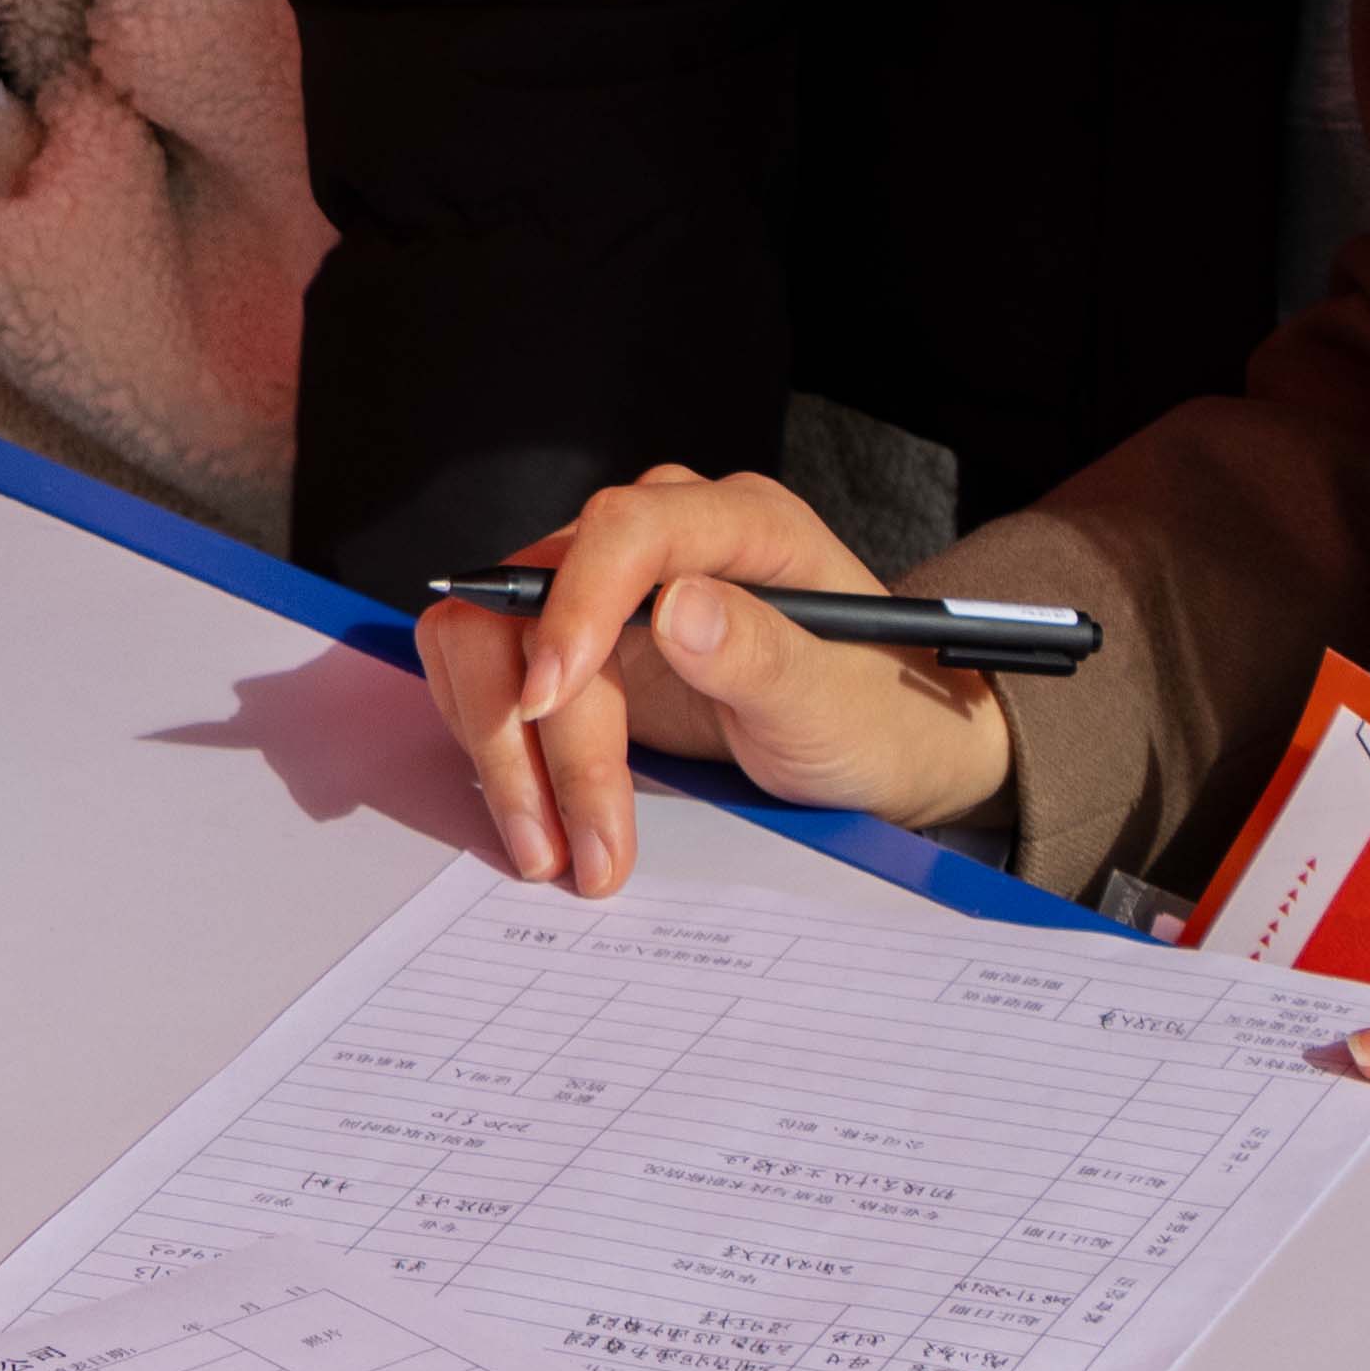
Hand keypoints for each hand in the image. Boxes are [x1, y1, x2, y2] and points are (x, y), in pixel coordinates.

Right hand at [413, 468, 1014, 894]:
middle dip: (528, 726)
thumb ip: (763, 653)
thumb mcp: (836, 703)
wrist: (880, 744)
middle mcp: (658, 537)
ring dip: (498, 744)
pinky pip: (489, 671)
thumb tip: (675, 606)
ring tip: (547, 848)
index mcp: (736, 522)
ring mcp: (606, 588)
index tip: (549, 706)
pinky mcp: (577, 643)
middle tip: (562, 843)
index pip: (624, 528)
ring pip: (489, 636)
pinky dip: (494, 744)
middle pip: (533, 596)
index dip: (575, 607)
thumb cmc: (874, 715)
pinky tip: (538, 813)